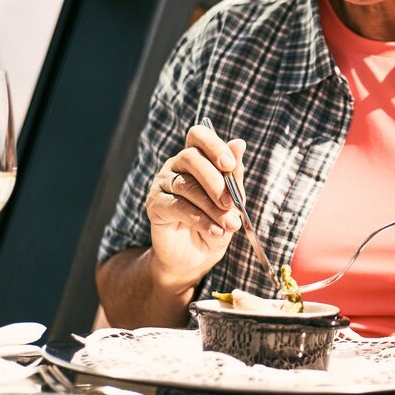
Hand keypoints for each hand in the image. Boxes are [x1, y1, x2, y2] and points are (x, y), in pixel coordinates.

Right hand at [145, 123, 246, 291]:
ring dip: (212, 206)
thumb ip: (234, 175)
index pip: (198, 136)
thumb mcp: (231, 201)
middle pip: (191, 157)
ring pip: (186, 185)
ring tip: (229, 224)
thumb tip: (240, 143)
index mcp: (196, 157)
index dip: (214, 145)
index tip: (230, 166)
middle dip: (215, 180)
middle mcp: (176, 165)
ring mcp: (162, 183)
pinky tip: (215, 231)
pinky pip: (177, 206)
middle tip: (231, 202)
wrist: (195, 257)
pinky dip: (200, 219)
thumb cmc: (216, 223)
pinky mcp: (155, 204)